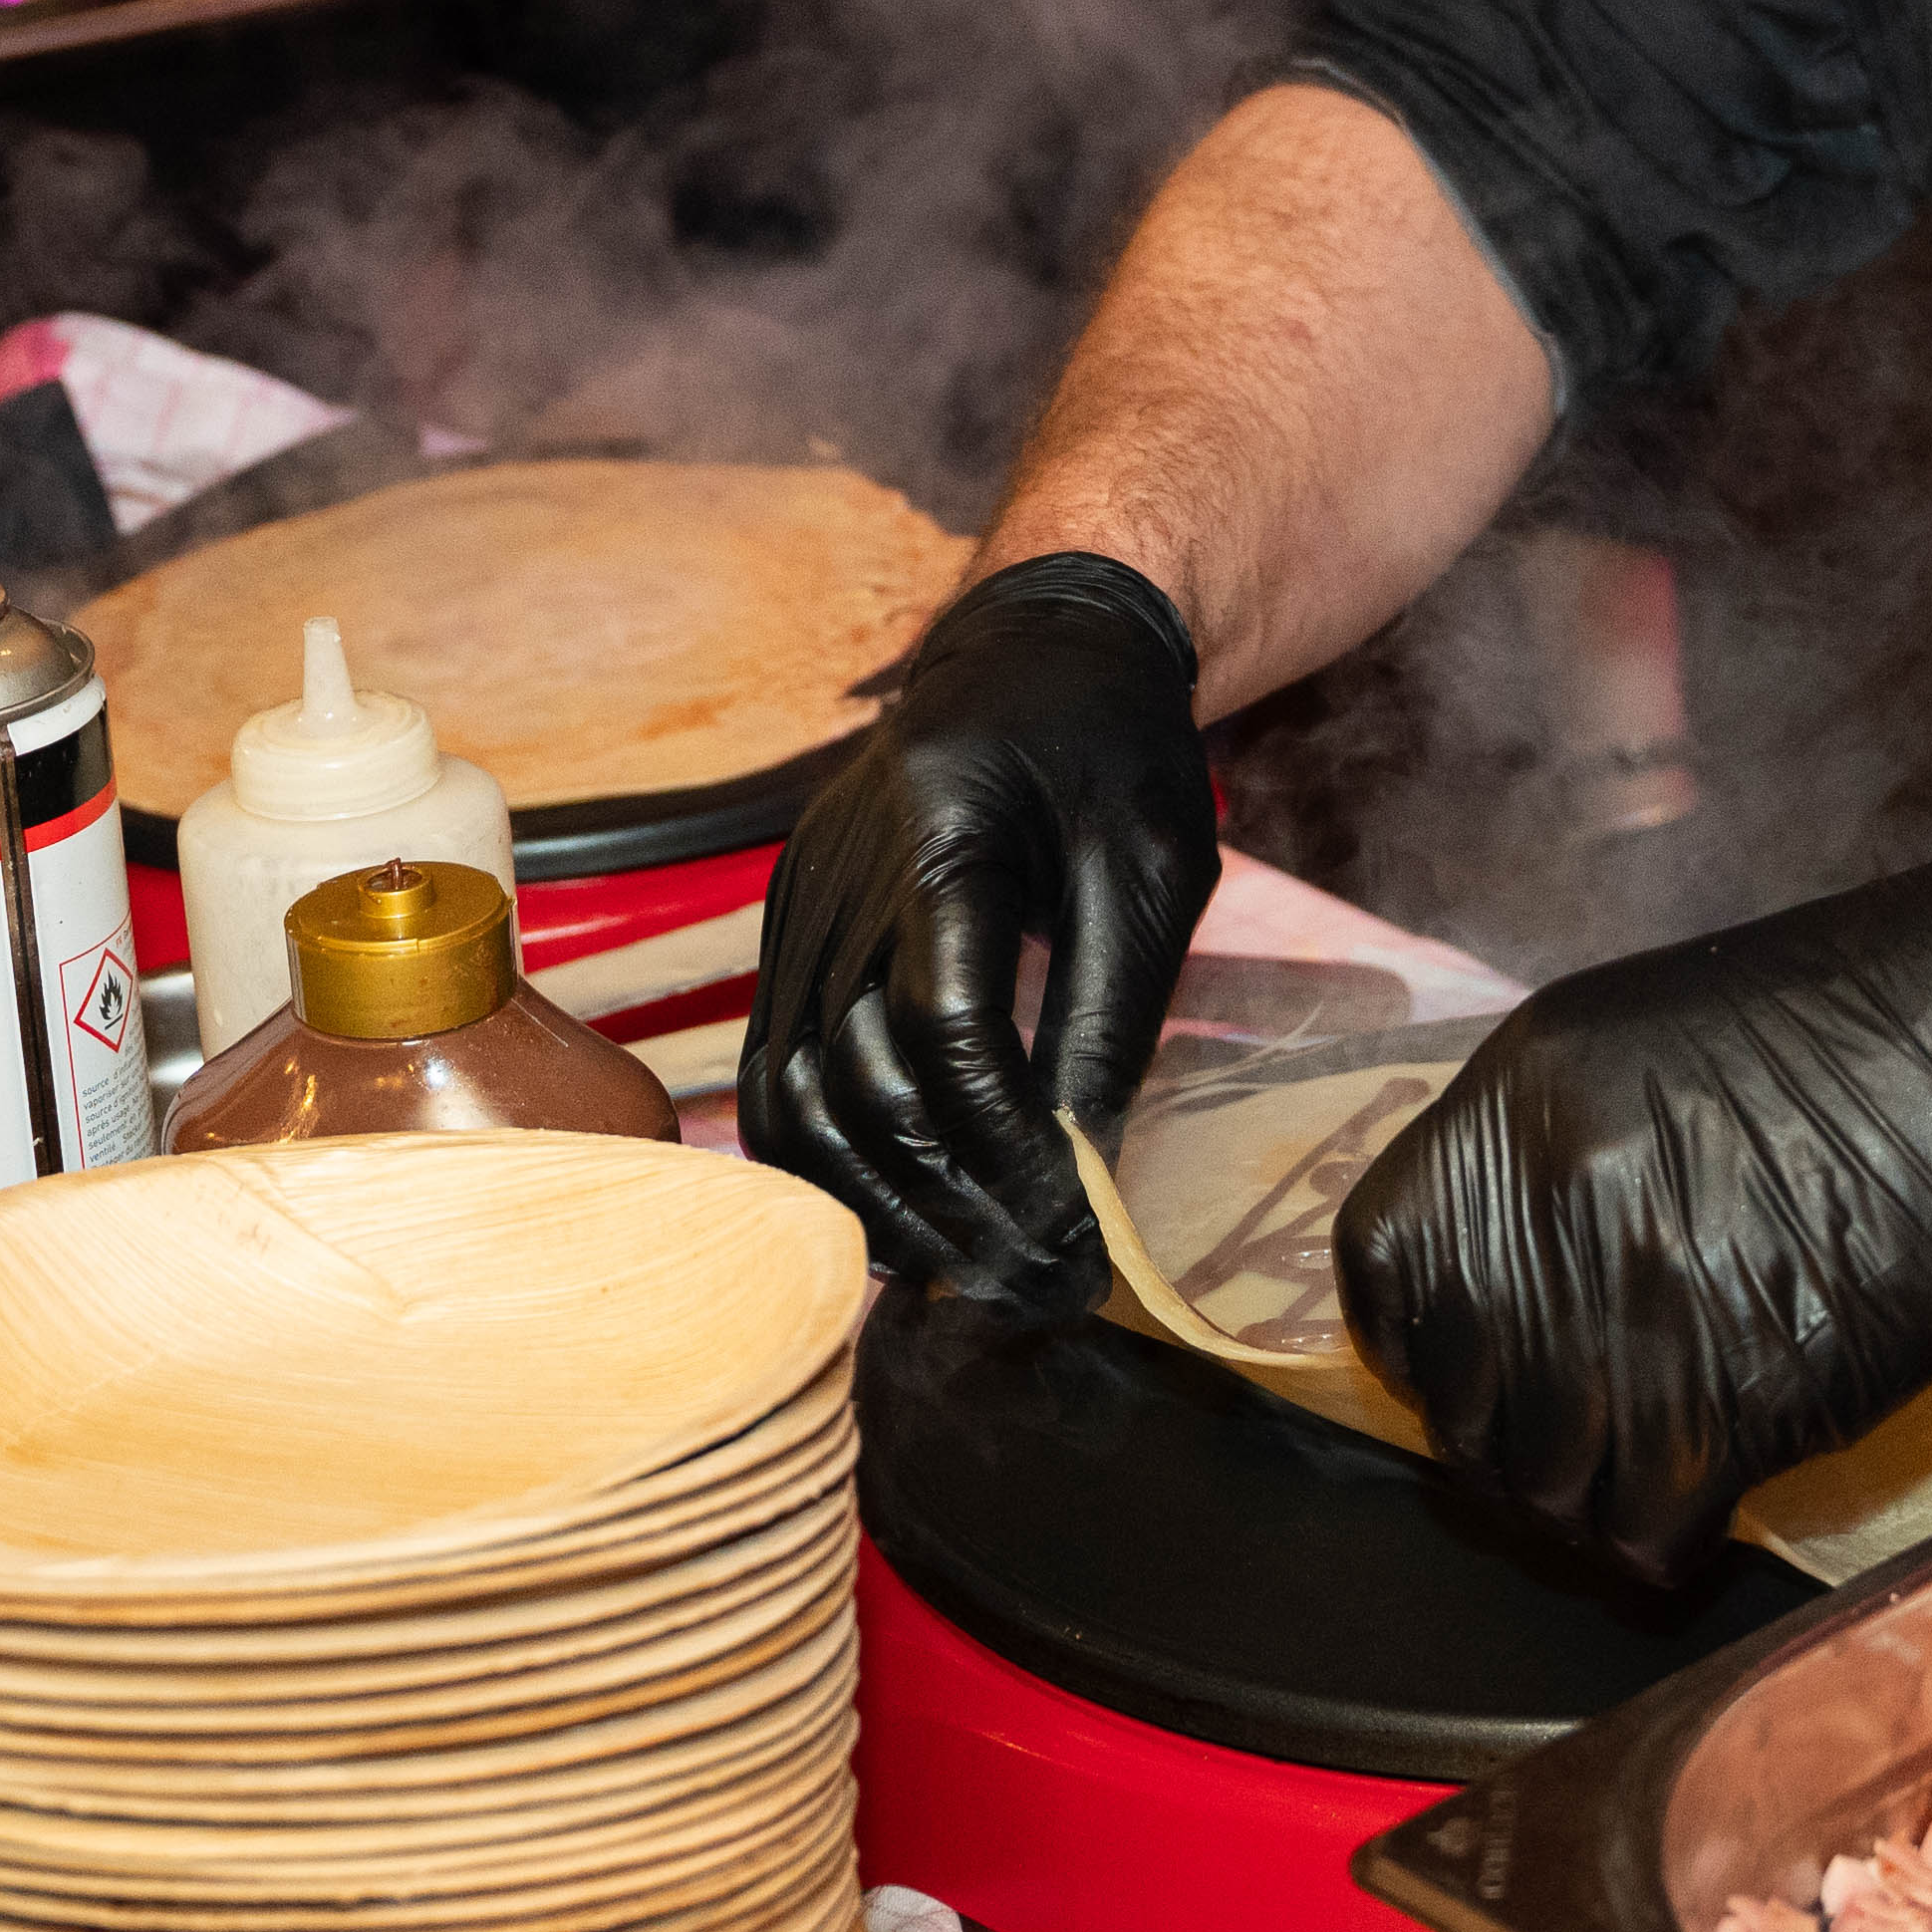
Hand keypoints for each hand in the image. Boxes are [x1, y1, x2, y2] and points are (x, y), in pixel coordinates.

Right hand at [737, 551, 1216, 1302]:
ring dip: (877, 1203)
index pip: (946, 1025)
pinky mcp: (788, 933)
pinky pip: (777, 1072)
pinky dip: (829, 1161)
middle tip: (1037, 1281)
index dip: (1006, 1147)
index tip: (1074, 1229)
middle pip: (859, 1080)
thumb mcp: (1155, 867)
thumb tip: (1080, 1176)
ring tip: (970, 1270)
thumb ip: (1109, 1017)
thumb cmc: (1111, 748)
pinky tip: (903, 1215)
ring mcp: (797, 903)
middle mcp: (840, 871)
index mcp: (940, 828)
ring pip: (794, 1096)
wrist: (1034, 650)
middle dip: (950, 1201)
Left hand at [1334, 842, 1931, 1586]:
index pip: (1384, 1270)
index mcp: (1518, 1103)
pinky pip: (1645, 1524)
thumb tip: (1500, 1273)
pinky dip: (1667, 1535)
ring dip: (1593, 1495)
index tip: (1460, 1367)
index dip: (1417, 1341)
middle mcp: (1552, 1205)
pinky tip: (1707, 1499)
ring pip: (1547, 1481)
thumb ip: (1547, 1153)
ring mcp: (1637, 1303)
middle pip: (1460, 1401)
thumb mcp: (1642, 1039)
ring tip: (1653, 1466)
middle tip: (1575, 1439)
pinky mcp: (1732, 1394)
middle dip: (1508, 1441)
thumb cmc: (1854, 1022)